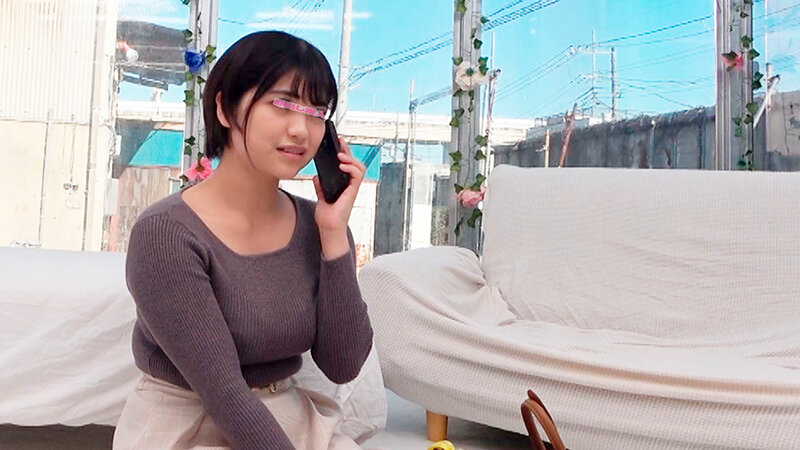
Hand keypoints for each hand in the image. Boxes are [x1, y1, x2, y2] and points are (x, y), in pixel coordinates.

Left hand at [313, 139, 364, 257]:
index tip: (337, 144)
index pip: (347, 165)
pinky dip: (351, 168)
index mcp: (343, 184)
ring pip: (359, 168)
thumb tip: (316, 176)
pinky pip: (357, 176)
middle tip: (340, 142)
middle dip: (348, 151)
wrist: (328, 227)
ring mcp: (352, 188)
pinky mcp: (352, 192)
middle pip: (354, 163)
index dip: (344, 153)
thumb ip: (320, 186)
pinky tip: (342, 165)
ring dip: (351, 159)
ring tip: (341, 155)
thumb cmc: (326, 215)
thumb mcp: (321, 196)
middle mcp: (350, 185)